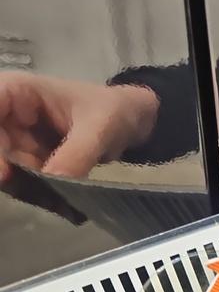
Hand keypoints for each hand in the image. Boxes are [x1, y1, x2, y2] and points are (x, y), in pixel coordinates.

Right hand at [0, 71, 158, 180]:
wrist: (133, 123)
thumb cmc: (113, 110)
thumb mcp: (101, 127)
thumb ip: (78, 152)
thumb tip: (53, 179)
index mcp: (17, 93)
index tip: (5, 172)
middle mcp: (8, 117)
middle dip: (12, 171)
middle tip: (43, 186)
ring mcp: (16, 141)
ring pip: (7, 169)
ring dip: (29, 185)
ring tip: (61, 193)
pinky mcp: (29, 161)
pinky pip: (23, 180)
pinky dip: (40, 191)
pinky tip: (63, 198)